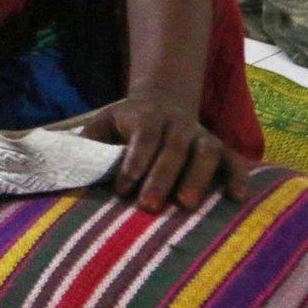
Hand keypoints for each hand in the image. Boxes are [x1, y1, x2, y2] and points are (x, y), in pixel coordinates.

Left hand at [82, 95, 251, 210]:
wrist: (162, 101)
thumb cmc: (126, 124)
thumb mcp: (103, 124)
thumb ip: (90, 143)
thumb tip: (68, 165)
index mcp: (146, 115)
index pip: (143, 136)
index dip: (134, 162)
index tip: (122, 189)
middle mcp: (178, 123)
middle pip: (174, 147)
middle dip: (161, 178)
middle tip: (148, 206)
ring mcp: (201, 134)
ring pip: (206, 151)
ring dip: (198, 177)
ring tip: (186, 204)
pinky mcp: (219, 147)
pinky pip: (234, 159)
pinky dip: (238, 176)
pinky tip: (237, 197)